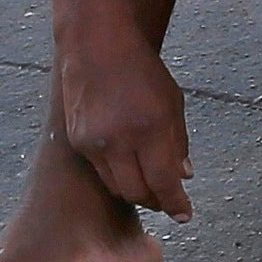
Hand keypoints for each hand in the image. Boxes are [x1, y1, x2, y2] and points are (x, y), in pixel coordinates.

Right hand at [56, 28, 191, 217]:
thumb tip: (183, 177)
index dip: (176, 204)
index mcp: (149, 129)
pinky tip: (129, 167)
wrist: (98, 46)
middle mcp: (119, 141)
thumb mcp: (173, 104)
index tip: (185, 214)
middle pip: (138, 193)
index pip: (164, 183)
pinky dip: (118, 176)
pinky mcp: (77, 141)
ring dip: (136, 192)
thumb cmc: (143, 72)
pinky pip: (101, 172)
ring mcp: (94, 142)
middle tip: (168, 200)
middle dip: (156, 201)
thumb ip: (178, 143)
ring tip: (151, 185)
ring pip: (117, 187)